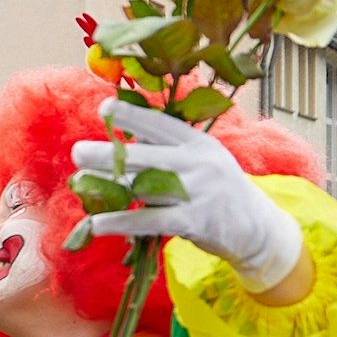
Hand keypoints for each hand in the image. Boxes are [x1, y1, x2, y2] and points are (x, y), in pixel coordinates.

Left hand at [70, 100, 304, 291]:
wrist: (258, 229)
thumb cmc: (220, 191)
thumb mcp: (204, 160)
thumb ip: (171, 150)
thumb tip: (126, 142)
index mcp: (200, 143)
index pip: (163, 125)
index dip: (133, 116)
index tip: (104, 107)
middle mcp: (200, 163)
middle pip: (147, 156)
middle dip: (110, 153)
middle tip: (78, 152)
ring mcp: (198, 192)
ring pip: (145, 187)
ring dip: (109, 188)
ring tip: (80, 186)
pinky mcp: (194, 221)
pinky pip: (149, 220)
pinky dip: (120, 221)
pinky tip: (96, 224)